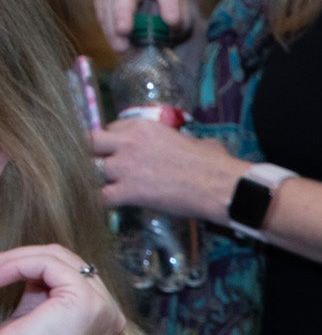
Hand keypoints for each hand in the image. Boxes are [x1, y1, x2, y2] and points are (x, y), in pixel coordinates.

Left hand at [0, 246, 127, 334]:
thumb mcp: (35, 315)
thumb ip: (42, 291)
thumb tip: (32, 263)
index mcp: (103, 320)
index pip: (75, 274)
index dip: (35, 266)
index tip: (2, 273)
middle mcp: (110, 315)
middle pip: (70, 262)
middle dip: (27, 259)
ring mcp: (103, 309)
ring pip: (60, 258)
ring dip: (20, 260)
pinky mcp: (86, 302)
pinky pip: (50, 265)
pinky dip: (19, 264)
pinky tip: (0, 276)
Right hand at [92, 0, 197, 51]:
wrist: (157, 0)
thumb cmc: (172, 6)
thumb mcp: (183, 12)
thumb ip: (180, 20)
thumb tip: (169, 27)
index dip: (168, 3)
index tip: (172, 22)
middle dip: (123, 11)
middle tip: (124, 31)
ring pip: (108, 1)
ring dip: (112, 26)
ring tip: (121, 48)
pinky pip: (101, 10)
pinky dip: (107, 28)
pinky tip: (115, 42)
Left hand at [92, 118, 243, 220]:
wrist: (220, 186)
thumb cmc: (214, 163)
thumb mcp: (194, 141)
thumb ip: (181, 140)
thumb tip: (194, 146)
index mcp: (142, 127)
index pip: (110, 128)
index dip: (111, 141)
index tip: (117, 151)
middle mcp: (127, 143)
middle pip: (89, 143)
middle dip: (91, 154)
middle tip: (98, 167)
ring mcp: (125, 167)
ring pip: (89, 169)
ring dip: (91, 178)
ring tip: (97, 188)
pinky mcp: (128, 192)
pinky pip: (99, 197)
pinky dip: (97, 202)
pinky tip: (99, 206)